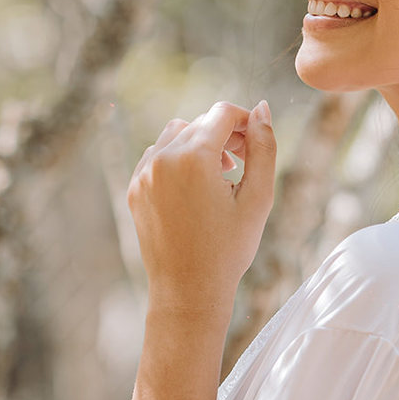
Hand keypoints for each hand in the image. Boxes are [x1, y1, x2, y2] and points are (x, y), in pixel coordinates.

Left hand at [127, 100, 276, 317]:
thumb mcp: (258, 197)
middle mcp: (162, 159)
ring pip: (175, 135)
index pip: (223, 113)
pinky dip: (177, 160)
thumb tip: (263, 108)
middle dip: (224, 135)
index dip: (246, 122)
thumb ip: (264, 148)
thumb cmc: (229, 248)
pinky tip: (196, 189)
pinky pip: (156, 156)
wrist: (188, 291)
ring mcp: (143, 174)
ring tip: (220, 177)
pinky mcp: (134, 189)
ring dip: (200, 145)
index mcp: (194, 158)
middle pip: (199, 122)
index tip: (256, 146)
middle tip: (243, 165)